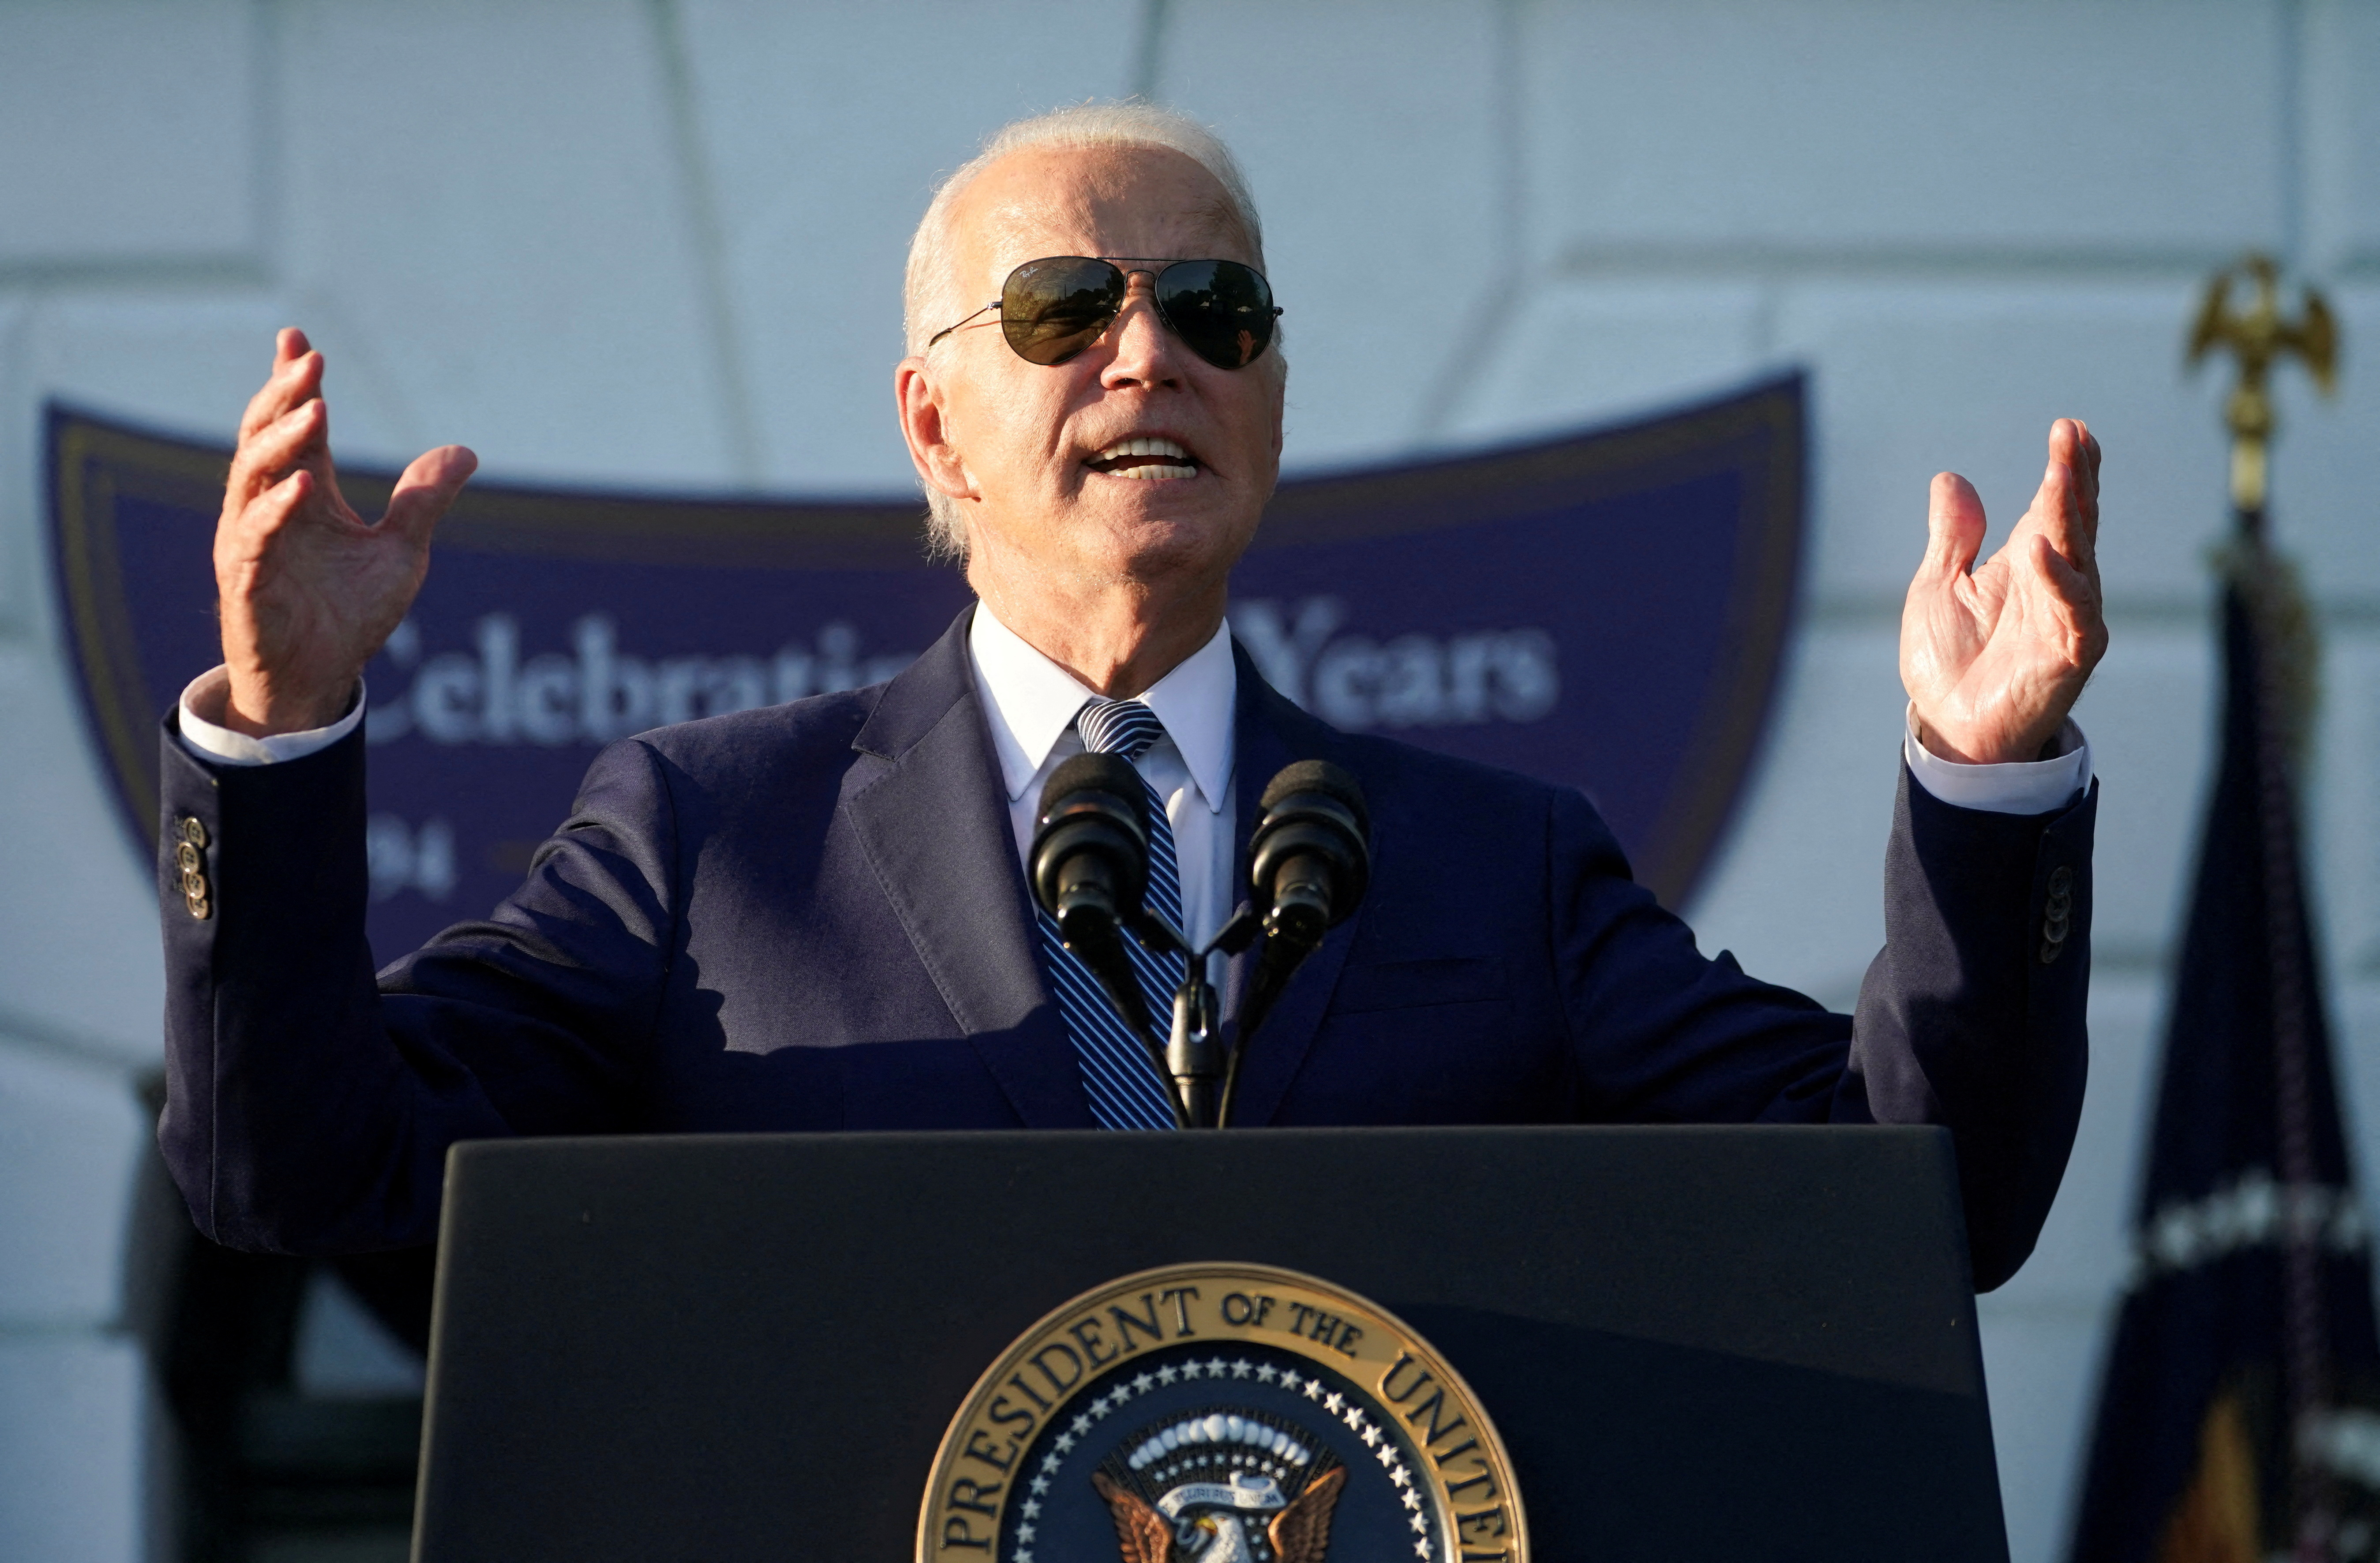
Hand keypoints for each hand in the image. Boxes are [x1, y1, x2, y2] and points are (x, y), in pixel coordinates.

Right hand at [215, 328, 476, 735]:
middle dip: (284, 397)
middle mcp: (270, 511)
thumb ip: (423, 501)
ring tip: (314, 409)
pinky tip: (302, 488)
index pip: (296, 430)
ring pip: (253, 479)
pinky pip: (255, 541)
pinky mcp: (248, 584)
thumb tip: (464, 452)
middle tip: (309, 361)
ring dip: (282, 443)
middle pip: (266, 439)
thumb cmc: (350, 615)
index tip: (300, 341)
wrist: (320, 680)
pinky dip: (275, 513)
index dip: (292, 386)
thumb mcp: (401, 550)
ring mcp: (252, 544)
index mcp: (303, 497)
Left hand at [1900, 419, 2105, 764]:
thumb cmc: (1950, 662)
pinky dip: (2059, 583)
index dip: (2067, 468)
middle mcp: (2057, 583)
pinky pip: (2073, 614)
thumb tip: (1949, 479)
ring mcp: (2068, 617)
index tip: (2071, 428)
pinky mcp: (2070, 655)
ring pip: (2078, 556)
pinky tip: (2039, 551)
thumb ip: (1952, 536)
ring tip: (2058, 473)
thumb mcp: (1938, 587)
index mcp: (2030, 563)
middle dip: (2073, 476)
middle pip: (2073, 520)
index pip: (2056, 505)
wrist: (1949, 727)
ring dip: (2069, 515)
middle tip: (2071, 433)